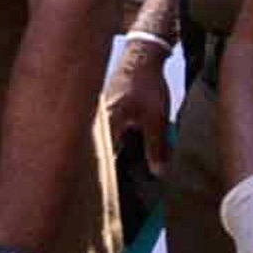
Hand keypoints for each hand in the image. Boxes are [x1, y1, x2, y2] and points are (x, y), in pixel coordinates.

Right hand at [102, 31, 174, 188]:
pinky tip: (118, 155)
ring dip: (107, 159)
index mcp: (104, 127)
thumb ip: (157, 146)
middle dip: (103, 172)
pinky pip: (104, 136)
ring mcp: (96, 119)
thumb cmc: (147, 83)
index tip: (107, 197)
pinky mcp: (102, 114)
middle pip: (95, 156)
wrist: (142, 55)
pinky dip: (110, 147)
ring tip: (112, 177)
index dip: (103, 179)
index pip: (100, 161)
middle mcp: (94, 124)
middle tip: (107, 193)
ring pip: (99, 146)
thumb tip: (158, 173)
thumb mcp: (157, 117)